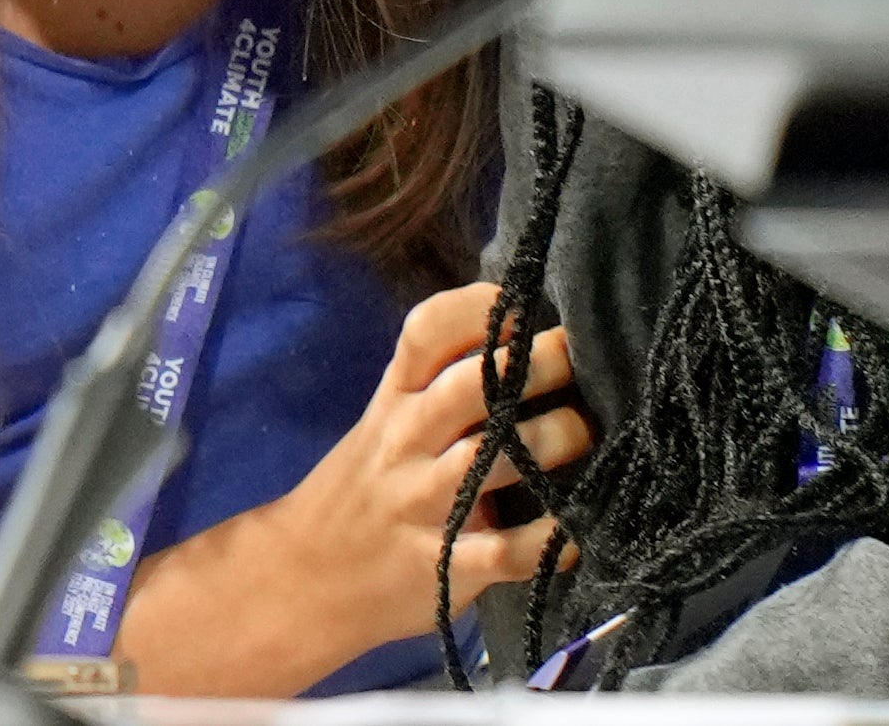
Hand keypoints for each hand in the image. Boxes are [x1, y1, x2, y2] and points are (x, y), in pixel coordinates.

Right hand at [113, 282, 590, 693]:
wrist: (300, 582)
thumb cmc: (363, 489)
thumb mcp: (384, 423)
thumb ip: (438, 381)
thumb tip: (527, 331)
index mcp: (395, 399)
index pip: (427, 331)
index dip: (479, 309)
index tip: (525, 307)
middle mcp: (406, 442)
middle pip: (471, 387)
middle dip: (536, 364)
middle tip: (586, 362)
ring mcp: (423, 505)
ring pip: (490, 459)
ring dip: (552, 439)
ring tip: (588, 433)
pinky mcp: (443, 566)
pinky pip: (504, 551)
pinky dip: (547, 540)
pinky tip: (578, 531)